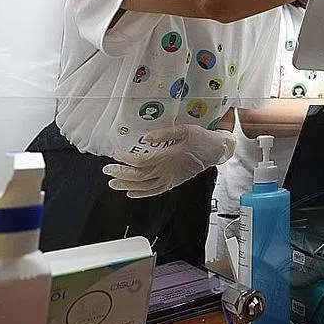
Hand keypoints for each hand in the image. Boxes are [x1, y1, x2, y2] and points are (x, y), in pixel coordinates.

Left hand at [103, 125, 234, 198]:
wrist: (216, 151)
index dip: (126, 159)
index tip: (116, 154)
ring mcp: (169, 180)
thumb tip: (144, 138)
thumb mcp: (184, 130)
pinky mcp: (173, 183)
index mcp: (167, 157)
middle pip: (138, 176)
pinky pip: (154, 192)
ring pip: (144, 186)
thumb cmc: (201, 138)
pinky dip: (141, 194)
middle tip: (107, 169)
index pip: (140, 161)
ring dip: (126, 185)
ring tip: (113, 182)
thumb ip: (163, 134)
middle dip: (120, 173)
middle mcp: (166, 171)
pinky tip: (131, 193)